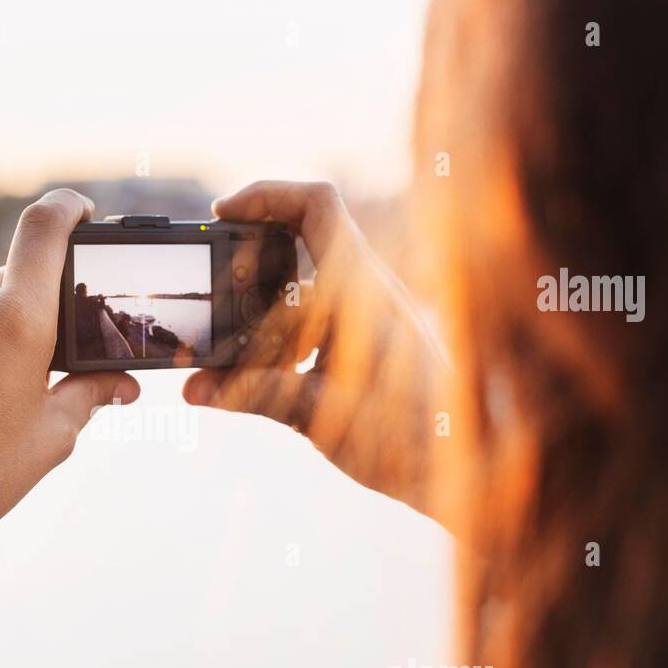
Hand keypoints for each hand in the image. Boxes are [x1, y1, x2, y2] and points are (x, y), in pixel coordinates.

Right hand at [183, 180, 446, 518]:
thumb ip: (255, 396)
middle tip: (211, 305)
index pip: (315, 205)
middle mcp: (367, 294)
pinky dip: (283, 345)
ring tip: (231, 361)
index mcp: (360, 290)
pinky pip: (316, 327)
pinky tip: (266, 385)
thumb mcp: (322, 416)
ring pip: (302, 295)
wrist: (471, 471)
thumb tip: (196, 388)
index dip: (264, 195)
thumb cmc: (414, 439)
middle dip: (245, 274)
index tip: (222, 215)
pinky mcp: (370, 347)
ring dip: (262, 319)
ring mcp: (370, 319)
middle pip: (296, 250)